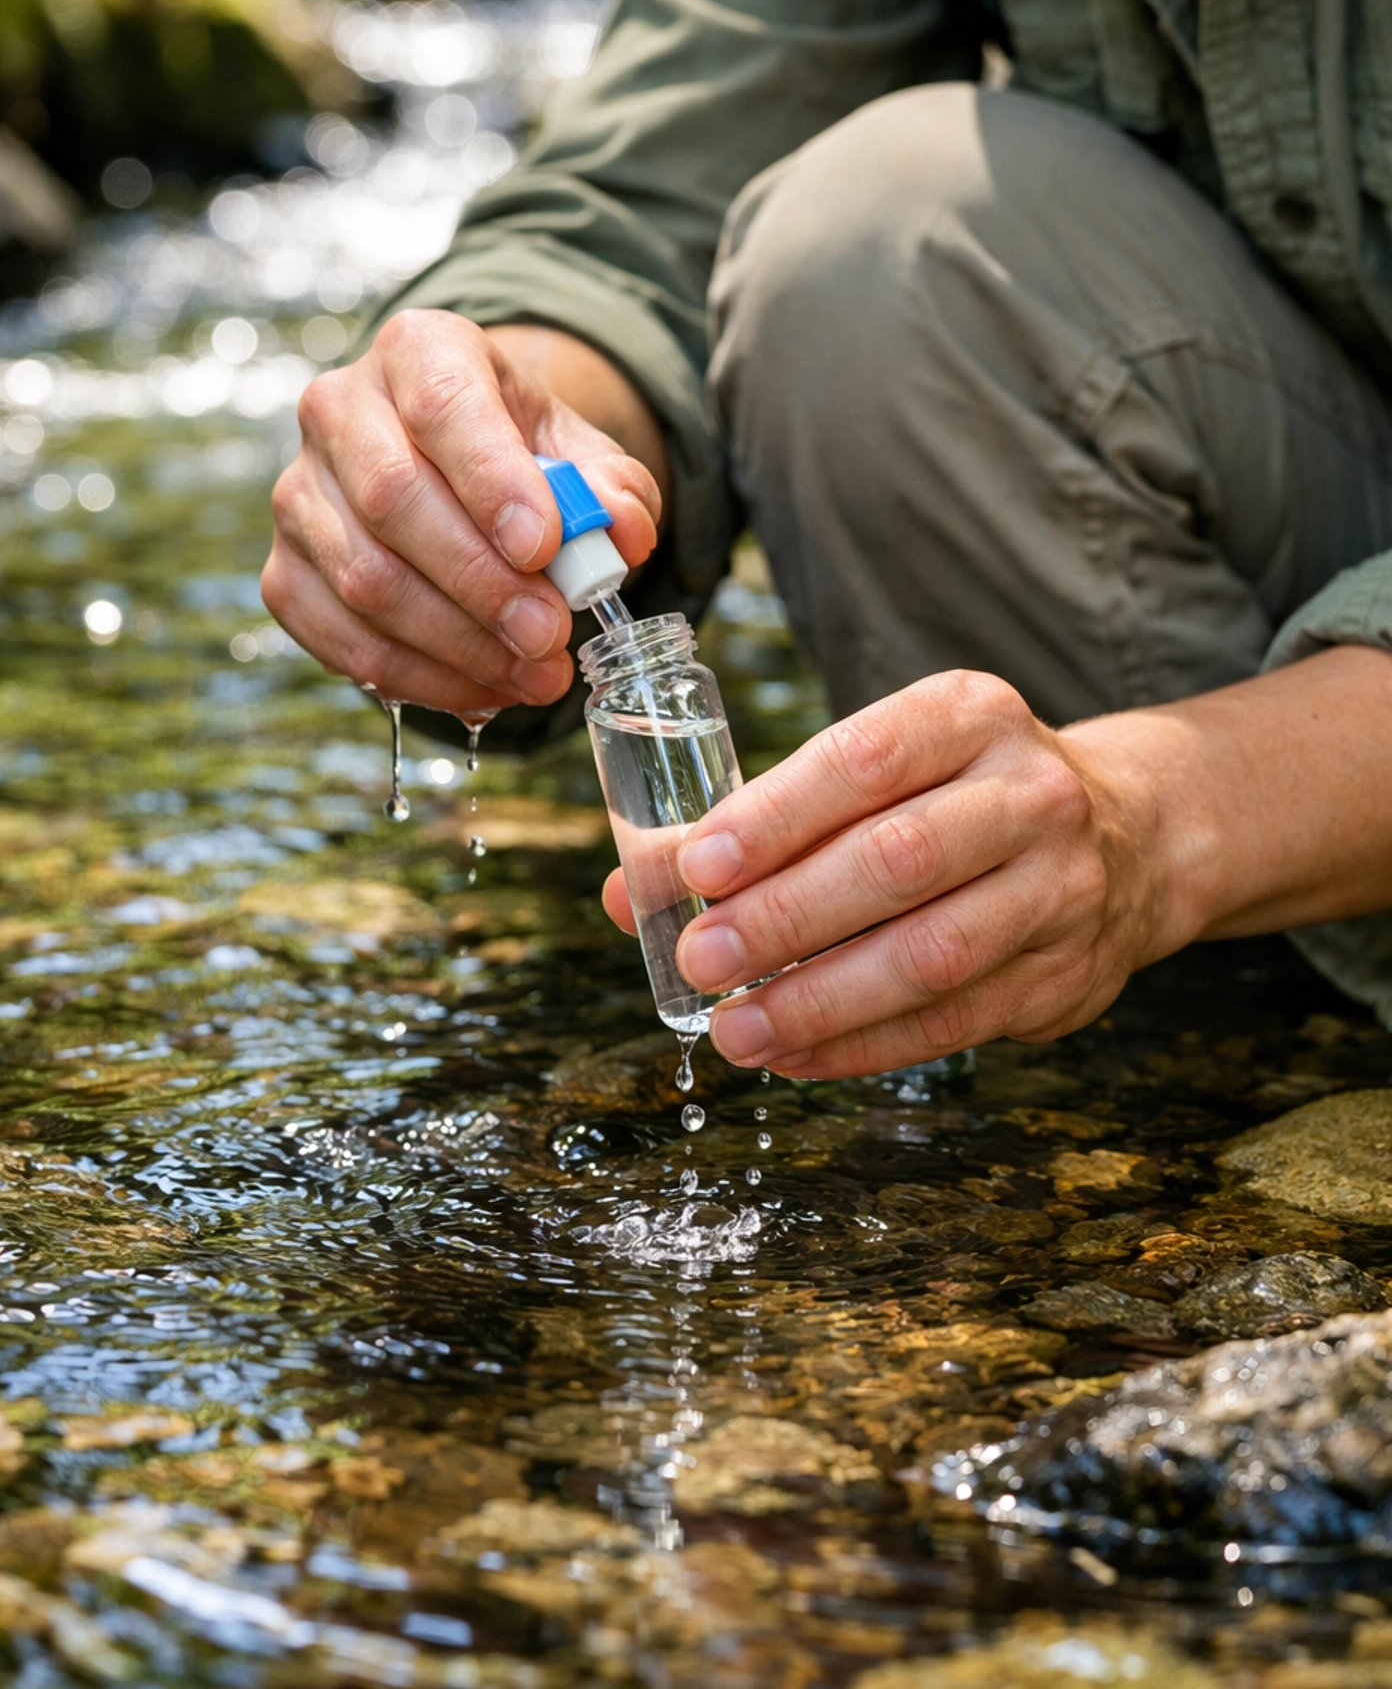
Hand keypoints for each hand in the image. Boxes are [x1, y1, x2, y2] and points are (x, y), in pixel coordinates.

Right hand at [263, 311, 661, 714]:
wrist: (451, 468)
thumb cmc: (516, 455)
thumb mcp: (578, 451)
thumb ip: (613, 486)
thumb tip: (624, 532)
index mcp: (418, 351)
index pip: (443, 405)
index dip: (491, 480)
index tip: (543, 548)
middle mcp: (339, 409)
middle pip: (393, 498)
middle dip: (480, 581)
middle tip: (548, 634)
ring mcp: (300, 493)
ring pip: (364, 578)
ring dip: (457, 642)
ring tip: (534, 673)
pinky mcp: (284, 570)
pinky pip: (339, 636)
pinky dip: (417, 676)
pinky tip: (482, 688)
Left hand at [602, 670, 1186, 1076]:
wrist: (1133, 835)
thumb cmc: (961, 794)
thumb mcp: (883, 769)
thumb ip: (764, 820)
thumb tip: (638, 887)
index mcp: (972, 716)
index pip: (866, 758)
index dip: (778, 814)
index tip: (699, 864)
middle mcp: (1029, 793)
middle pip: (898, 861)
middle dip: (787, 917)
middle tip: (699, 958)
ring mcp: (1060, 888)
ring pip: (932, 954)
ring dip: (821, 1001)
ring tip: (734, 1029)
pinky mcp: (1066, 976)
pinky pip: (953, 1022)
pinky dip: (863, 1045)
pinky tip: (792, 1055)